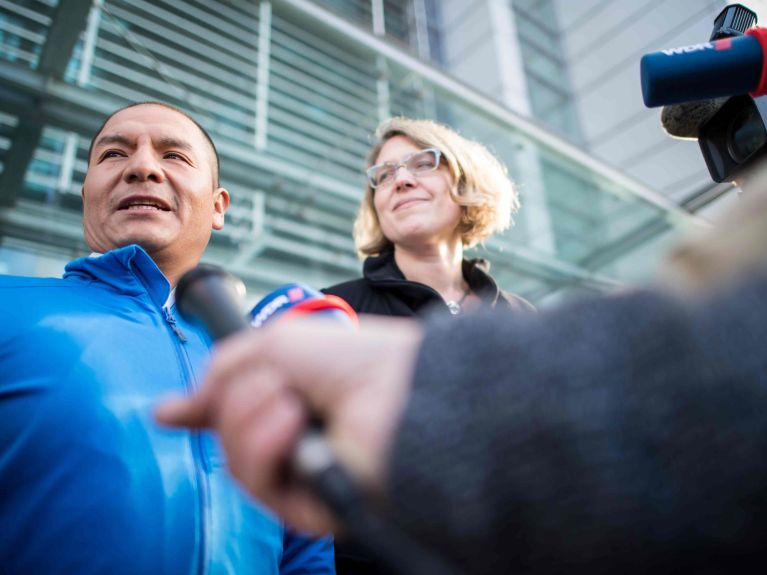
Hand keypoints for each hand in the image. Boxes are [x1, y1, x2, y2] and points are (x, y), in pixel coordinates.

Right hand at [155, 315, 422, 533]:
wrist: (399, 386)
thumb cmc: (352, 359)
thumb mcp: (275, 344)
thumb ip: (221, 372)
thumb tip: (171, 410)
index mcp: (288, 400)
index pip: (234, 417)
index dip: (200, 413)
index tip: (167, 412)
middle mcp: (293, 439)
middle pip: (226, 438)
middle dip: (235, 400)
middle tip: (270, 380)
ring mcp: (301, 473)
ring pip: (236, 461)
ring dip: (249, 418)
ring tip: (288, 397)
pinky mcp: (311, 504)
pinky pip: (259, 484)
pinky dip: (265, 445)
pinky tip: (290, 421)